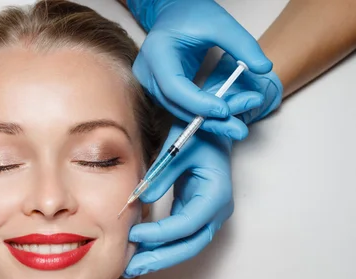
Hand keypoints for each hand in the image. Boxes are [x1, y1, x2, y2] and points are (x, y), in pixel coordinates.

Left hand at [123, 121, 233, 277]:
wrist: (213, 132)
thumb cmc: (197, 135)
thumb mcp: (178, 147)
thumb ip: (161, 173)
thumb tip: (140, 199)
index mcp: (216, 193)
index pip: (188, 223)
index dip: (160, 233)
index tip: (134, 234)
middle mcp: (217, 210)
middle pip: (190, 244)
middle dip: (160, 258)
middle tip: (132, 267)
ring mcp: (208, 216)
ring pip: (186, 246)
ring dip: (159, 257)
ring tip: (131, 267)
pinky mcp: (197, 215)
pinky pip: (180, 237)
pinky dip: (161, 245)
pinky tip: (140, 251)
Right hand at [129, 0, 274, 138]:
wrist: (172, 14)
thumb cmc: (191, 15)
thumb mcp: (220, 24)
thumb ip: (242, 45)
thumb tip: (264, 69)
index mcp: (157, 53)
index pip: (174, 86)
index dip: (198, 102)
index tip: (224, 110)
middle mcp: (147, 74)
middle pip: (176, 105)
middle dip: (209, 119)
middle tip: (239, 129)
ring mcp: (150, 86)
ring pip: (179, 111)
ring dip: (208, 120)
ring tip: (237, 127)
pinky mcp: (159, 92)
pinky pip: (180, 108)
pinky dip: (202, 114)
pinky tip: (225, 120)